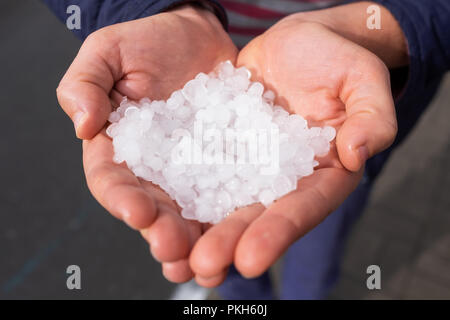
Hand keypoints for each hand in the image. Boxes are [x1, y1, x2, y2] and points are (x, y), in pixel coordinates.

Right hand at [59, 5, 237, 281]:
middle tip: (175, 248)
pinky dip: (232, 216)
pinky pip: (228, 191)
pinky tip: (242, 234)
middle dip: (163, 231)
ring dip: (197, 240)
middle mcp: (153, 168)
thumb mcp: (108, 52)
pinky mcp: (223, 163)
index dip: (122, 199)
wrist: (194, 35)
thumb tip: (82, 125)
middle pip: (154, 208)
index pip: (112, 181)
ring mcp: (190, 169)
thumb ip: (86, 84)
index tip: (138, 212)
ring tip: (207, 262)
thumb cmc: (146, 42)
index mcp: (118, 149)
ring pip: (190, 212)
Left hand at [188, 20, 396, 284]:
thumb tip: (359, 154)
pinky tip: (157, 212)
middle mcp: (283, 179)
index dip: (277, 233)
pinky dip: (180, 191)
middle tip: (202, 265)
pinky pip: (200, 169)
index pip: (302, 207)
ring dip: (198, 230)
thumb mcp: (362, 79)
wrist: (297, 43)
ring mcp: (250, 165)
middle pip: (255, 215)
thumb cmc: (337, 58)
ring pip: (223, 201)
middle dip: (229, 241)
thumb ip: (372, 117)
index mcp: (323, 174)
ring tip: (170, 254)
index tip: (249, 259)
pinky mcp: (223, 146)